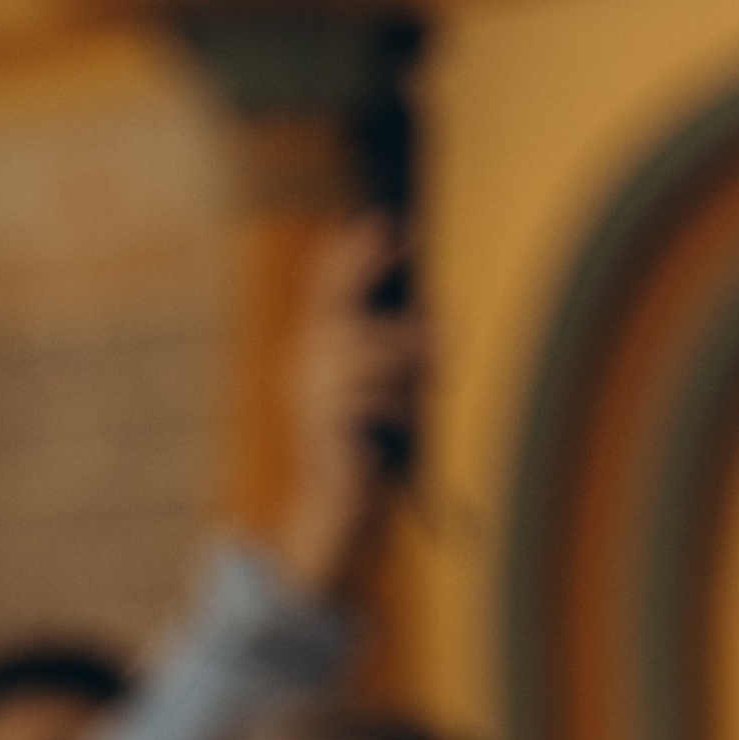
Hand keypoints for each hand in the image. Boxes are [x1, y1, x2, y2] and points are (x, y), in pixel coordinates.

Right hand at [274, 213, 423, 599]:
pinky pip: (370, 397)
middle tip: (402, 244)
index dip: (351, 255)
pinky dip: (397, 405)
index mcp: (313, 357)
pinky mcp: (328, 428)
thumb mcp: (384, 400)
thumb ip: (395, 364)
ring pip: (361, 350)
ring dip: (404, 352)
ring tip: (434, 363)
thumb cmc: (367, 459)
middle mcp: (303, 369)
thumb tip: (433, 328)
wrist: (337, 516)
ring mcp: (312, 397)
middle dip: (368, 271)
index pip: (325, 292)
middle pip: (340, 309)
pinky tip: (406, 424)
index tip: (386, 223)